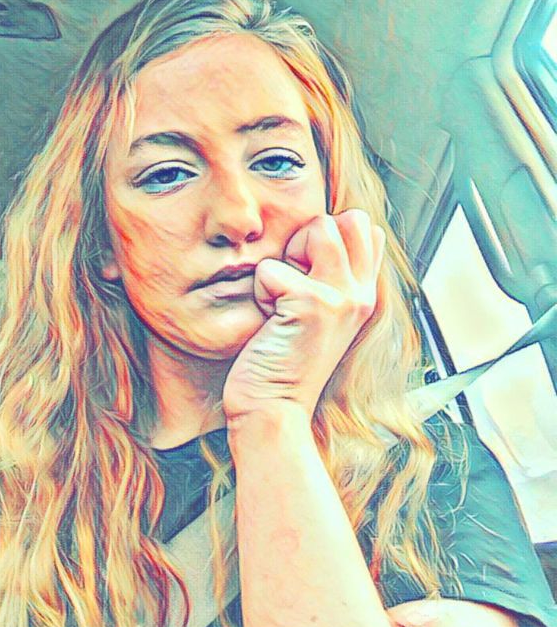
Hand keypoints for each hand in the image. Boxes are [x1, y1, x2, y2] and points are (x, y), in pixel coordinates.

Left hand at [222, 209, 384, 423]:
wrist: (272, 408)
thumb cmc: (282, 360)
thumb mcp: (317, 314)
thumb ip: (329, 276)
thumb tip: (323, 231)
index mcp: (363, 294)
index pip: (365, 228)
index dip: (328, 239)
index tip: (308, 279)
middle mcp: (361, 293)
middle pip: (348, 219)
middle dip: (311, 239)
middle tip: (294, 287)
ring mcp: (341, 297)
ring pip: (318, 228)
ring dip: (288, 260)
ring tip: (283, 301)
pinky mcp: (312, 303)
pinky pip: (272, 268)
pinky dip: (261, 292)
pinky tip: (269, 322)